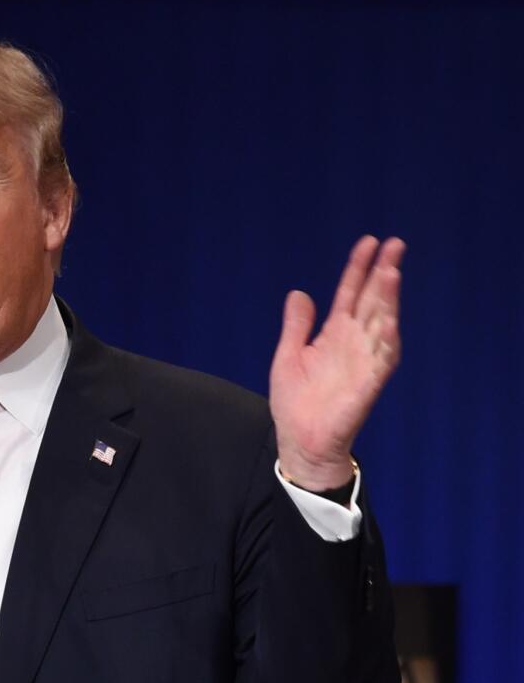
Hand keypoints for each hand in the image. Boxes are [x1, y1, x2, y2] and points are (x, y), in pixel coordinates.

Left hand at [269, 235, 404, 490]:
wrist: (300, 441)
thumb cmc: (296, 402)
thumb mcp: (288, 355)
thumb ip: (296, 325)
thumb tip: (298, 292)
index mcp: (334, 334)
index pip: (350, 293)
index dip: (359, 268)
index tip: (369, 242)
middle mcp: (353, 343)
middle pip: (372, 301)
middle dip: (383, 273)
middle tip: (394, 244)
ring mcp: (362, 362)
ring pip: (381, 324)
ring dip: (388, 300)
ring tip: (391, 273)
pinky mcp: (367, 386)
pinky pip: (381, 361)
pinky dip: (386, 342)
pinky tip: (390, 322)